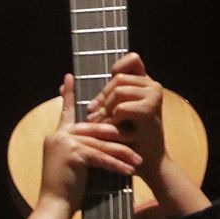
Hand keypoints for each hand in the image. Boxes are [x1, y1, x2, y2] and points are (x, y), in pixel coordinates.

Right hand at [41, 74, 139, 205]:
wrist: (54, 204)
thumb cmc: (65, 188)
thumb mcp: (72, 164)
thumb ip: (81, 149)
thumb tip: (98, 145)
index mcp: (57, 134)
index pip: (66, 111)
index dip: (69, 94)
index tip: (69, 77)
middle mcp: (59, 135)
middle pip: (94, 129)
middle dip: (116, 135)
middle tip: (136, 138)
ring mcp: (64, 143)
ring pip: (100, 143)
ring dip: (122, 153)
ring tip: (138, 160)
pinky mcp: (73, 154)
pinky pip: (100, 156)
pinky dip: (116, 164)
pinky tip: (129, 170)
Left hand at [85, 53, 164, 178]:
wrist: (143, 159)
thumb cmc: (125, 136)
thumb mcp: (107, 112)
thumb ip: (93, 96)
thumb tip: (65, 81)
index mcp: (143, 83)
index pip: (134, 59)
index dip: (120, 66)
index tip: (111, 79)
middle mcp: (152, 86)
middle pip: (118, 78)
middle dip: (104, 98)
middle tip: (99, 115)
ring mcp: (154, 97)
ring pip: (119, 91)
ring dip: (108, 110)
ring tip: (111, 124)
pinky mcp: (151, 110)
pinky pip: (121, 107)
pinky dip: (115, 119)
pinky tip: (119, 129)